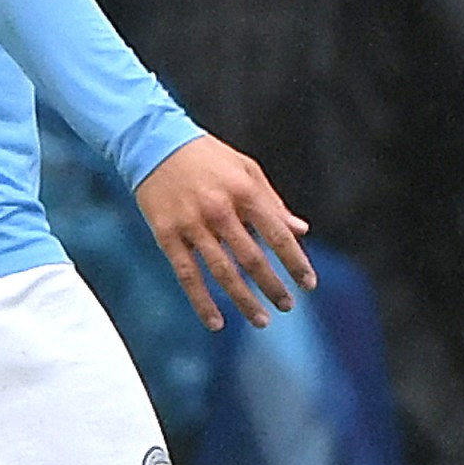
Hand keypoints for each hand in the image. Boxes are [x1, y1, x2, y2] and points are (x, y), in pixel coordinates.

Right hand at [136, 135, 317, 329]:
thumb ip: (273, 203)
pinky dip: (202, 302)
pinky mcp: (167, 235)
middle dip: (273, 286)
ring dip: (244, 300)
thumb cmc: (208, 157)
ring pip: (222, 272)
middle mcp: (220, 209)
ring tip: (261, 320)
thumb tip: (301, 231)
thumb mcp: (246, 170)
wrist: (154, 142)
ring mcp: (192, 224)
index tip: (309, 284)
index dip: (295, 262)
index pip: (277, 235)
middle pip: (252, 258)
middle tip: (287, 305)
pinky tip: (216, 322)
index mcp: (244, 191)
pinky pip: (187, 275)